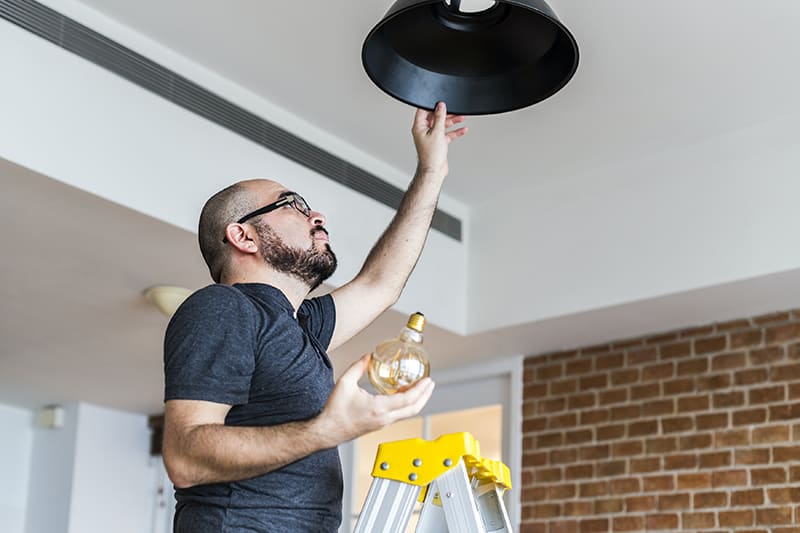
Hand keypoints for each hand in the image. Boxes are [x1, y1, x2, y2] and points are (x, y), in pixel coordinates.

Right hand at [317, 354, 434, 444]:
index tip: (427, 381)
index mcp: (378, 408)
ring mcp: (383, 423)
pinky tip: (404, 395)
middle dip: (425, 396)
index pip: (407, 400)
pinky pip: (399, 415)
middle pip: (413, 409)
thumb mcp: (345, 383)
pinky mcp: (380, 425)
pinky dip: (406, 405)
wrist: (327, 431)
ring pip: (407, 413)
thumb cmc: (335, 411)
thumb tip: (369, 356)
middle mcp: (384, 418)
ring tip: (420, 388)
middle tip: (430, 384)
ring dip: (417, 401)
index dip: (420, 390)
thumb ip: (358, 367)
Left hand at [412, 102, 466, 177]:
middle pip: (435, 117)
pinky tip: (462, 129)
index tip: (440, 103)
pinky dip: (454, 131)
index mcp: (419, 127)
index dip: (431, 105)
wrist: (434, 170)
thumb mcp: (437, 132)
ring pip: (442, 125)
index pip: (423, 111)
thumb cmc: (431, 155)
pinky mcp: (438, 142)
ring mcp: (431, 136)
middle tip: (454, 110)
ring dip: (452, 121)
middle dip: (446, 113)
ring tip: (461, 117)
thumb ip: (439, 118)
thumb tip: (440, 106)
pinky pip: (447, 133)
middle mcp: (424, 131)